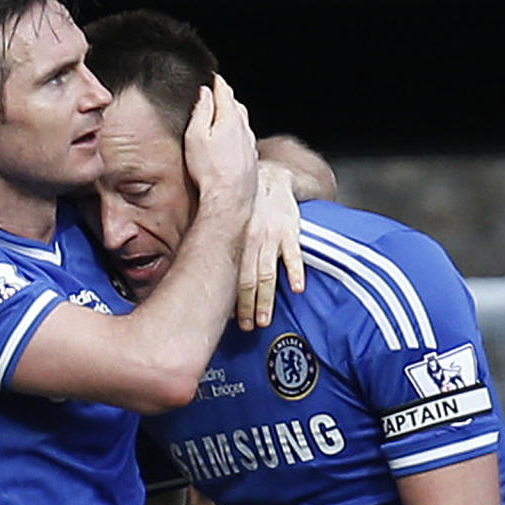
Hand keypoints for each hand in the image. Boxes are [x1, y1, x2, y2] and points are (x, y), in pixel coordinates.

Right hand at [183, 75, 256, 230]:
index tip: (211, 78)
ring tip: (221, 116)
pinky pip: (244, 139)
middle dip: (225, 97)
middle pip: (235, 104)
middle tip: (214, 94)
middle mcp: (244, 129)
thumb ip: (201, 111)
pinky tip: (230, 142)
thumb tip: (204, 92)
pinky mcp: (251, 159)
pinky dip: (237, 134)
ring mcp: (250, 145)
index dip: (216, 82)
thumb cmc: (210, 171)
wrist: (229, 199)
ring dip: (232, 115)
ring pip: (242, 122)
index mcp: (230, 118)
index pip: (224, 90)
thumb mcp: (196, 136)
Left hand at [236, 160, 303, 330]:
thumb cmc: (248, 205)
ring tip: (263, 321)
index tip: (227, 320)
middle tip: (246, 327)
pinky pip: (294, 254)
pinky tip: (297, 289)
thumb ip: (223, 244)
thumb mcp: (229, 221)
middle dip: (246, 307)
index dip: (229, 299)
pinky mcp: (291, 231)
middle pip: (247, 281)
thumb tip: (207, 271)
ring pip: (267, 274)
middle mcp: (250, 241)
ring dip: (266, 300)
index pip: (230, 276)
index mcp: (235, 241)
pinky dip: (296, 272)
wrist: (271, 176)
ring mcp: (272, 236)